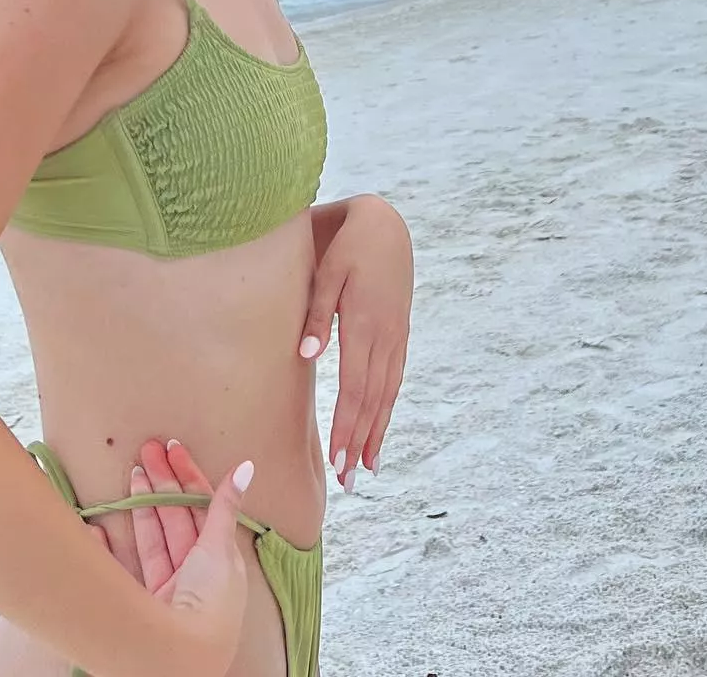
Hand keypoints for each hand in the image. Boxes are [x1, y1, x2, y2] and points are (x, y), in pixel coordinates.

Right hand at [86, 440, 252, 676]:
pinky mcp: (140, 605)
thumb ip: (226, 507)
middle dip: (162, 483)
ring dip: (140, 506)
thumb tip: (247, 466)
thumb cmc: (208, 604)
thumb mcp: (221, 548)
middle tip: (146, 449)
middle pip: (175, 519)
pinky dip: (107, 548)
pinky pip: (123, 567)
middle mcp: (193, 575)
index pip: (202, 508)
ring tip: (132, 472)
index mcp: (218, 561)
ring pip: (152, 538)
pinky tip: (97, 527)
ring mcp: (165, 590)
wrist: (180, 659)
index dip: (189, 477)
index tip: (172, 449)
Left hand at [298, 193, 412, 486]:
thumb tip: (308, 354)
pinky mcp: (399, 333)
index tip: (337, 459)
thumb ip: (317, 314)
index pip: (354, 387)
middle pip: (372, 400)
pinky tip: (381, 426)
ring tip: (367, 468)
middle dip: (359, 442)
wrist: (386, 225)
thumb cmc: (348, 246)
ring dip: (376, 432)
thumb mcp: (328, 272)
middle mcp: (384, 336)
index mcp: (363, 324)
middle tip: (349, 481)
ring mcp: (395, 336)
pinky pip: (395, 378)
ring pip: (387, 394)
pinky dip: (387, 408)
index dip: (346, 426)